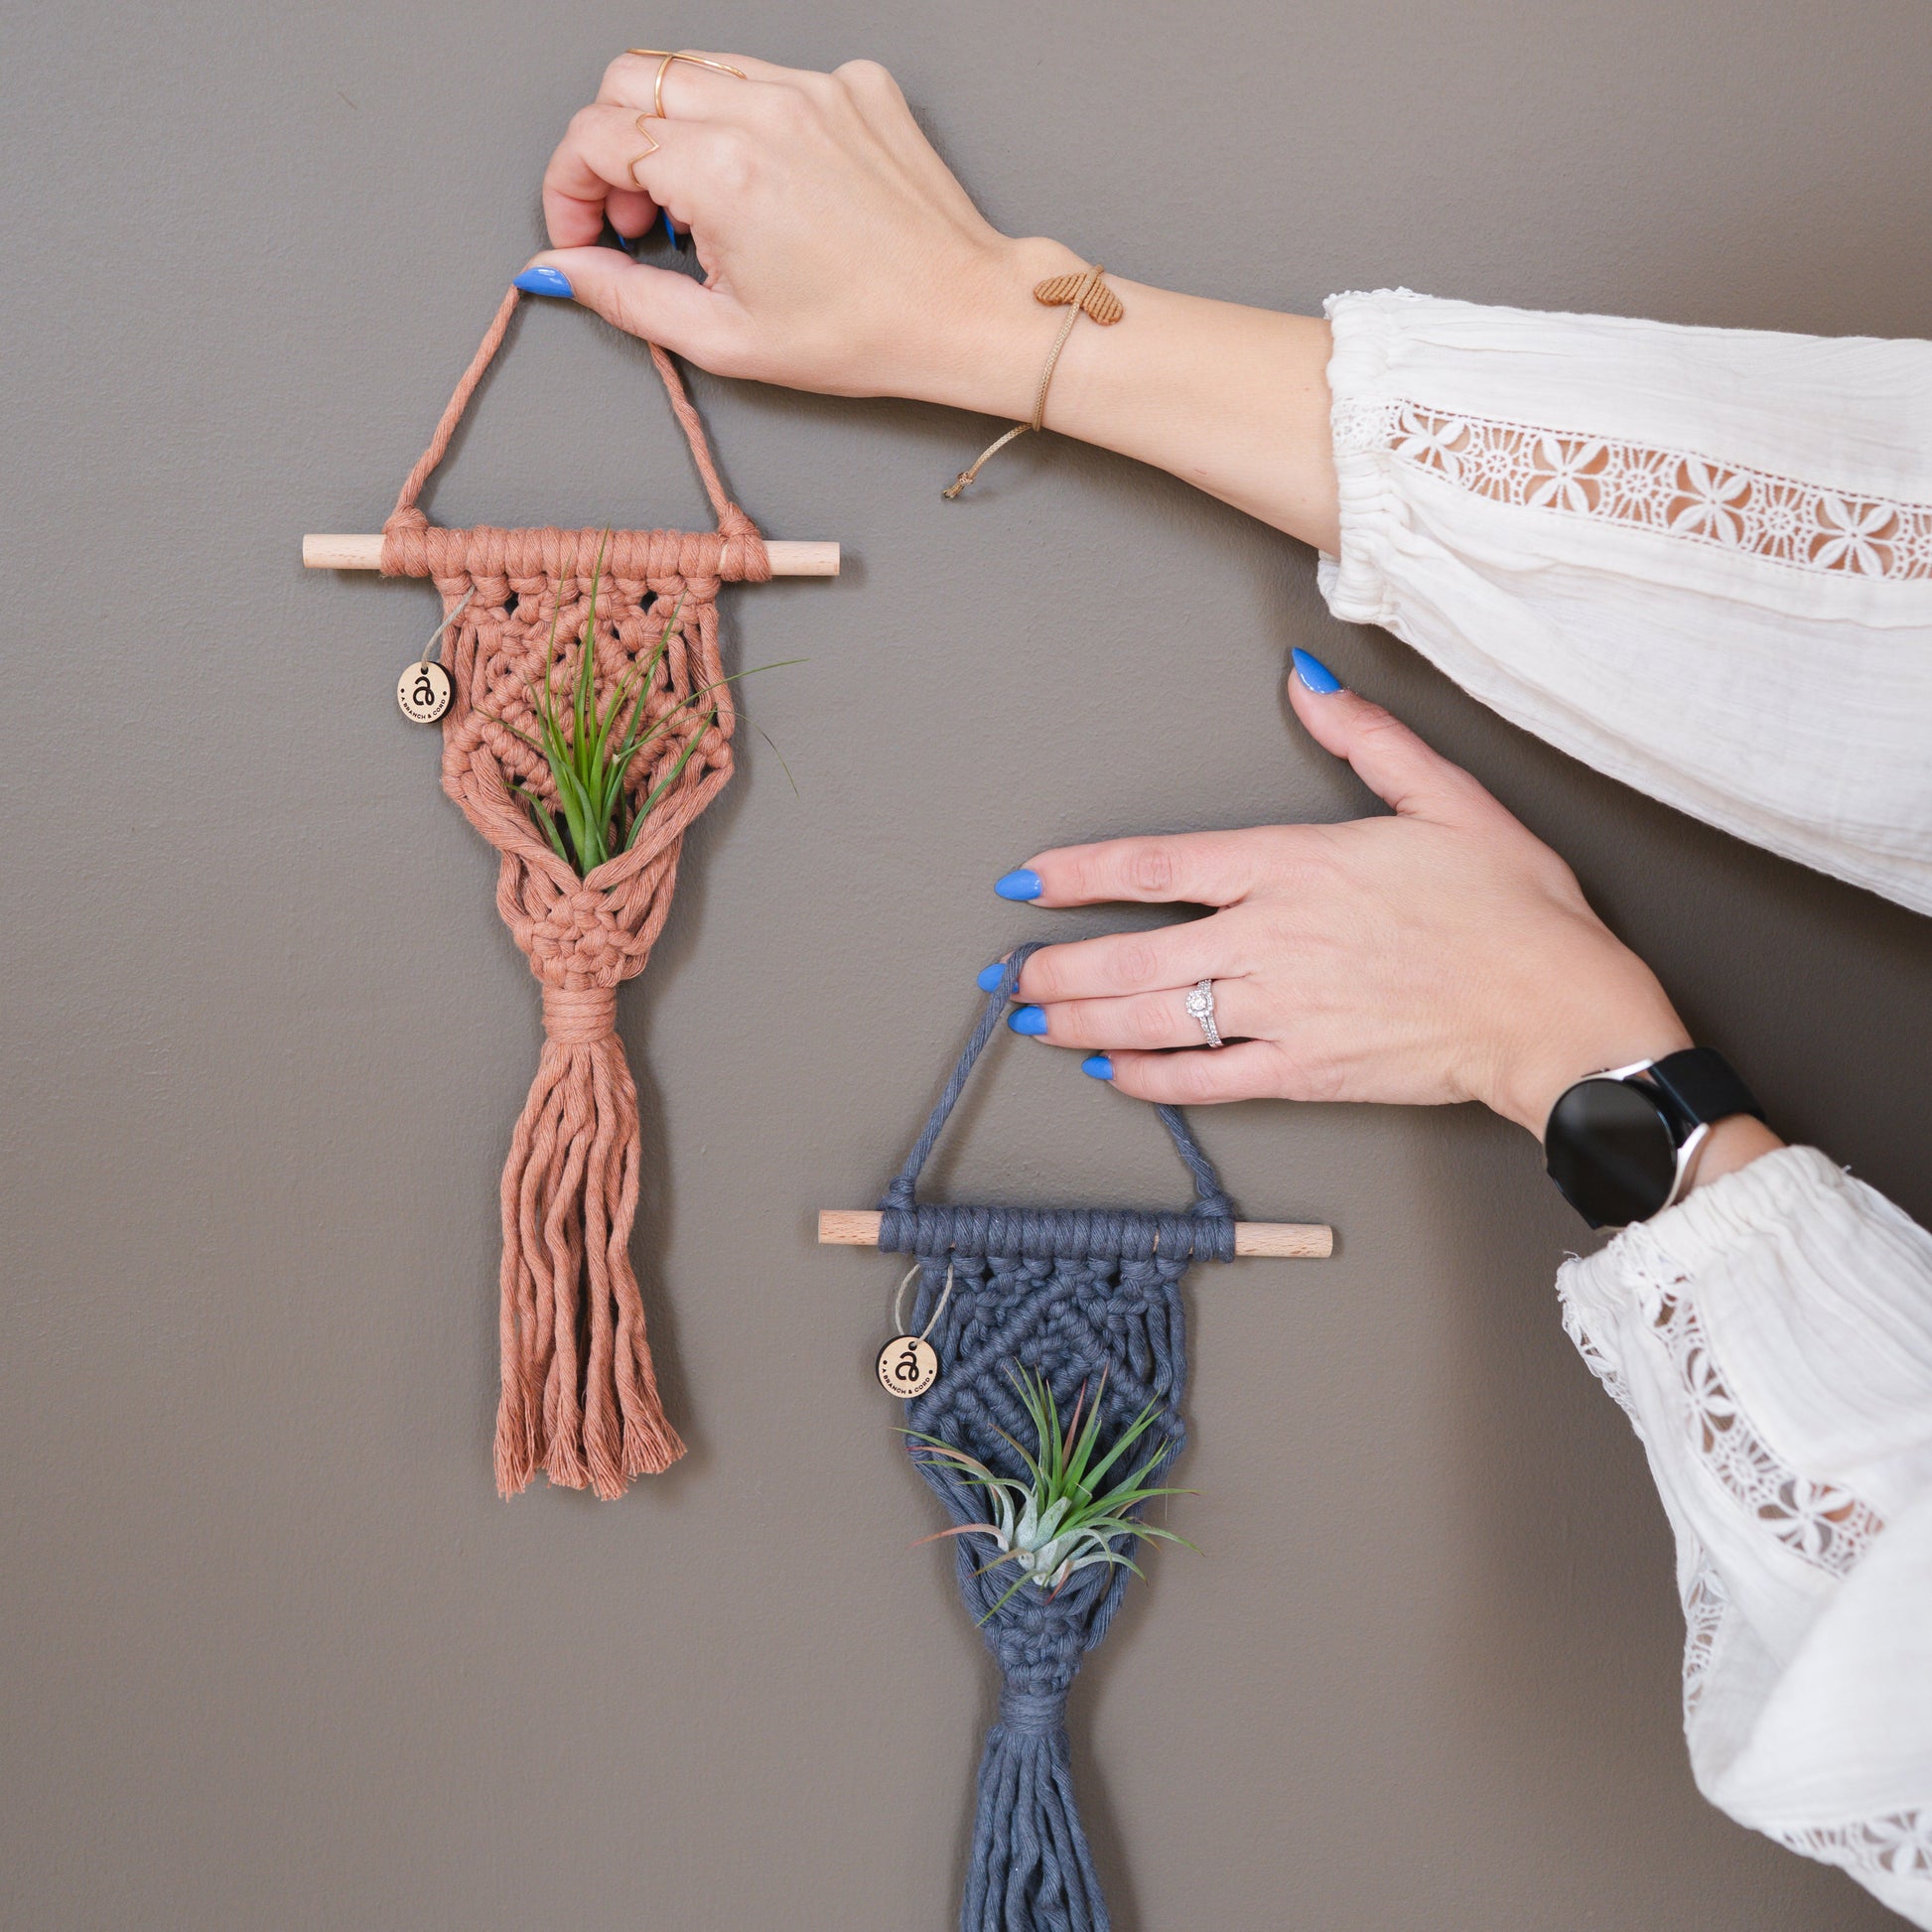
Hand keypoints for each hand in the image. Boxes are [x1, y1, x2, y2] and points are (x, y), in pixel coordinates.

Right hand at [526, 49, 1051, 411]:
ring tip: (703, 209)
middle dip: (610, 149)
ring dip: (672, 130)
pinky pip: (766, 76)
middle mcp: (764, 109)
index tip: (585, 235)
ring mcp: (813, 86)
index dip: (569, 190)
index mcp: (722, 171)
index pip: (595, 137)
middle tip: (640, 224)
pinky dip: (743, 121)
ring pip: (694, 68)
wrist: (962, 312)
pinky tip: (770, 186)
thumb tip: (557, 270)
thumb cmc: (861, 335)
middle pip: (630, 80)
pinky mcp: (854, 85)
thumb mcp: (724, 338)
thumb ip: (625, 297)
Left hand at [1001, 655, 1699, 1138]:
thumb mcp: (1448, 797)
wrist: (1560, 1011)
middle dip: (1056, 966)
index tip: (1026, 882)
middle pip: (1132, 954)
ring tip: (1033, 1020)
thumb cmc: (1514, 911)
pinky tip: (1111, 1074)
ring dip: (1081, 1021)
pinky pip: (1205, 1079)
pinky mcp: (1304, 1071)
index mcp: (1296, 865)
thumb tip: (1307, 679)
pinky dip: (1149, 1078)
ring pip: (1153, 1018)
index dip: (1078, 875)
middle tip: (1007, 972)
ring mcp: (1282, 1010)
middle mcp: (1272, 939)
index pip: (1157, 865)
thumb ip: (1366, 739)